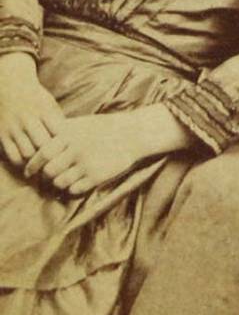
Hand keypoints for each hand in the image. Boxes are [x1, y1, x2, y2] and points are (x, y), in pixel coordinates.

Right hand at [0, 52, 64, 167]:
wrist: (9, 85)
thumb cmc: (35, 98)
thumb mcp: (50, 103)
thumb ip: (59, 120)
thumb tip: (72, 141)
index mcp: (44, 110)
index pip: (59, 133)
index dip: (65, 145)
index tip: (69, 151)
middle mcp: (28, 119)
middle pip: (44, 146)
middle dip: (52, 156)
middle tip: (58, 163)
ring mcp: (13, 127)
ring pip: (28, 154)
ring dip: (37, 162)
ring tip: (44, 164)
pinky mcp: (2, 135)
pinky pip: (13, 156)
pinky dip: (22, 162)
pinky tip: (28, 161)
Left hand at [24, 113, 141, 194]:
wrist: (132, 134)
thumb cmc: (103, 128)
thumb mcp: (80, 124)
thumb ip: (60, 132)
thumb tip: (37, 146)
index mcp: (70, 134)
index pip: (42, 153)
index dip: (32, 165)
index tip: (30, 171)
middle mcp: (76, 148)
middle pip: (49, 171)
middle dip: (46, 176)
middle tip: (48, 177)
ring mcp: (87, 163)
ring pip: (60, 183)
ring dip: (59, 183)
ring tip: (65, 179)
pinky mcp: (97, 176)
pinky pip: (75, 190)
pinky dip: (73, 189)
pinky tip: (78, 182)